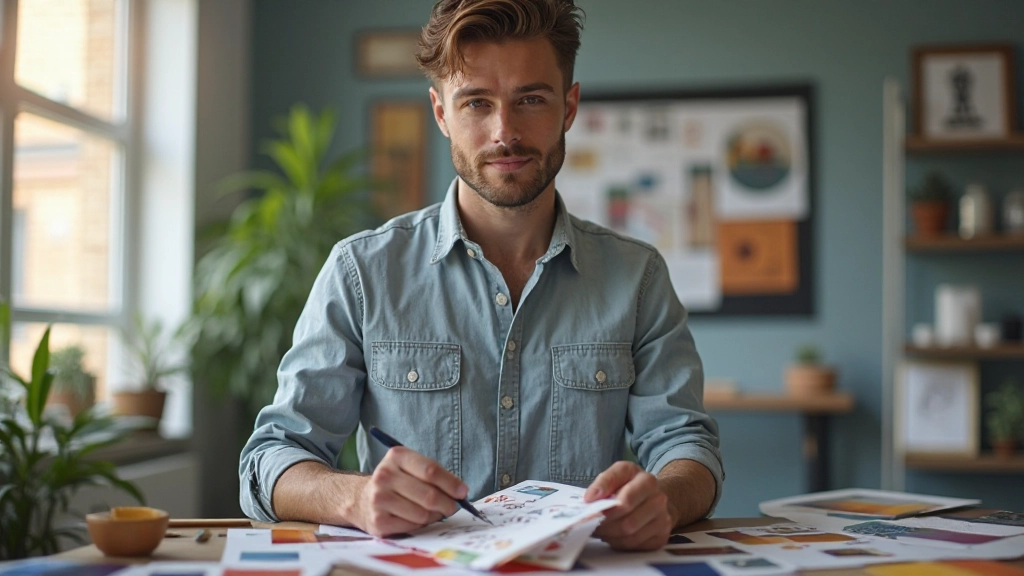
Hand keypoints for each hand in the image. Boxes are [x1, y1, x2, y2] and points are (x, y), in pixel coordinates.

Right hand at [350, 447, 467, 536]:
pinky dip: (421, 525)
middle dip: (448, 504)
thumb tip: (460, 493)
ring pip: (422, 513)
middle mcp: (385, 475)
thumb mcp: (411, 467)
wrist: (363, 499)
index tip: (463, 492)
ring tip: (433, 512)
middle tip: (453, 507)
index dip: (451, 483)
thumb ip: (434, 475)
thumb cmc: (397, 482)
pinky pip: (412, 526)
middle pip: (429, 495)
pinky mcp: (378, 521)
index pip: (431, 471)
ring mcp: (379, 499)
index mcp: (397, 456)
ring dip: (434, 516)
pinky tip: (417, 518)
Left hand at [584, 461, 674, 550]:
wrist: (654, 497)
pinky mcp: (662, 536)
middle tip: (591, 522)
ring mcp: (663, 519)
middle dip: (605, 524)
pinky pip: (635, 545)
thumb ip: (604, 482)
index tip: (588, 506)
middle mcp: (659, 499)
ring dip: (610, 535)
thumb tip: (590, 498)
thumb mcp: (618, 474)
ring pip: (630, 535)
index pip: (625, 500)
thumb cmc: (630, 485)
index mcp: (647, 481)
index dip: (604, 507)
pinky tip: (613, 534)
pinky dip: (619, 542)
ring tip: (600, 528)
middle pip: (627, 521)